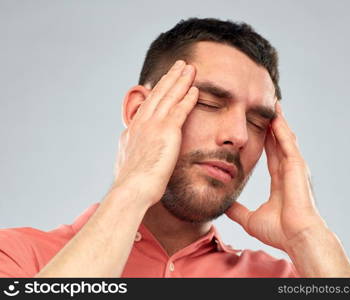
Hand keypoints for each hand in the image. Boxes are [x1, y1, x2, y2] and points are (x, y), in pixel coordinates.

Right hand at [113, 60, 198, 205]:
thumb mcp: (126, 164)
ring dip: (180, 80)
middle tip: (179, 65)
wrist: (132, 190)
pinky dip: (188, 98)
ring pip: (169, 97)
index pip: (148, 105)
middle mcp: (141, 123)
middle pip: (158, 94)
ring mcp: (153, 125)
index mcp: (132, 131)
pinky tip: (195, 88)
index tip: (164, 81)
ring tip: (189, 68)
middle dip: (170, 78)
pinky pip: (180, 110)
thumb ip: (132, 152)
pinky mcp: (166, 131)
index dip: (157, 91)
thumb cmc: (131, 185)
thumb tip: (130, 152)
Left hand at [226, 101, 325, 251]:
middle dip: (272, 124)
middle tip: (266, 107)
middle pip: (278, 141)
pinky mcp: (297, 166)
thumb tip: (225, 207)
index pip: (271, 153)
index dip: (266, 139)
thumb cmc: (279, 231)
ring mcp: (294, 167)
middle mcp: (289, 170)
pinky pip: (288, 142)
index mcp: (280, 179)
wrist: (296, 237)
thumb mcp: (250, 218)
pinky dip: (282, 128)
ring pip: (285, 137)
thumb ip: (238, 211)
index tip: (259, 126)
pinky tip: (276, 115)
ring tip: (272, 104)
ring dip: (278, 121)